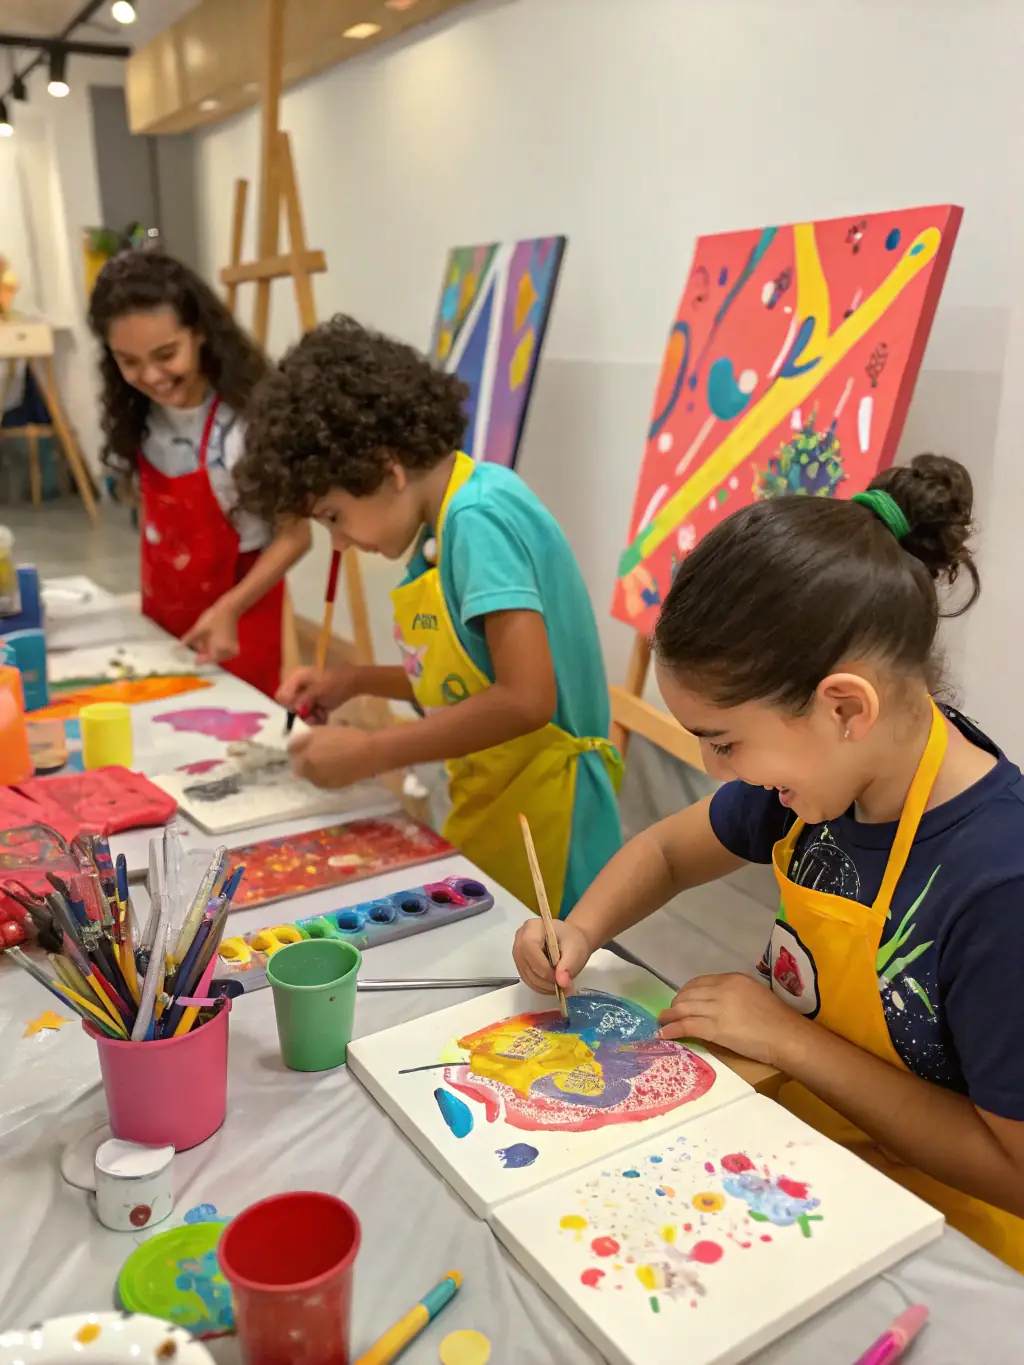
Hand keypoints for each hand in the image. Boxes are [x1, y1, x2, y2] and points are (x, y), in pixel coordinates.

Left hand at [181, 600, 239, 663]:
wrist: (229, 608)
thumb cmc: (214, 618)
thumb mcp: (198, 630)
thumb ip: (188, 641)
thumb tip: (176, 649)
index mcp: (219, 650)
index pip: (208, 660)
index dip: (199, 660)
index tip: (192, 660)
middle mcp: (228, 652)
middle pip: (213, 658)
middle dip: (204, 654)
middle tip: (197, 646)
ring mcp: (232, 649)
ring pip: (218, 655)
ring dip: (210, 650)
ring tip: (203, 641)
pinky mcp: (234, 645)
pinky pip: (223, 651)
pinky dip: (216, 648)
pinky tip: (210, 640)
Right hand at [276, 666, 360, 724]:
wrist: (354, 684)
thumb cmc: (336, 683)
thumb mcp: (318, 691)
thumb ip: (303, 700)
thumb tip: (293, 710)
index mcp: (296, 678)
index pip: (282, 696)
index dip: (288, 707)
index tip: (298, 715)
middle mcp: (297, 686)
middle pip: (290, 706)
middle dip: (301, 715)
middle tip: (312, 718)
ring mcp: (306, 695)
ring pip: (300, 713)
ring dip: (310, 718)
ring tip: (320, 716)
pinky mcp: (313, 703)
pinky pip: (309, 715)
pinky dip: (316, 717)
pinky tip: (324, 716)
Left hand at [289, 724, 380, 788]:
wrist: (370, 753)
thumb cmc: (345, 738)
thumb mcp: (320, 731)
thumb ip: (301, 740)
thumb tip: (290, 745)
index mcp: (304, 762)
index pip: (292, 755)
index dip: (298, 747)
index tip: (305, 740)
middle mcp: (310, 777)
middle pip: (301, 767)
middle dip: (305, 758)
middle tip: (317, 747)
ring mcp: (323, 784)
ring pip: (313, 773)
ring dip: (316, 765)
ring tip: (329, 755)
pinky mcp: (336, 786)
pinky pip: (326, 778)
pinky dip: (328, 771)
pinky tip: (338, 762)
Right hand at [513, 916, 593, 995]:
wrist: (569, 940)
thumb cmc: (572, 941)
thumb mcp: (575, 951)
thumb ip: (568, 966)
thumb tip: (562, 982)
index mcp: (532, 927)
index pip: (530, 948)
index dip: (543, 967)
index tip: (559, 978)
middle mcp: (520, 937)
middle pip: (526, 963)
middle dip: (544, 979)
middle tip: (562, 985)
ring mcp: (518, 951)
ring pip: (525, 974)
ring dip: (542, 985)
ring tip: (559, 986)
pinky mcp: (519, 962)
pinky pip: (526, 978)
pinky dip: (539, 986)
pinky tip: (551, 985)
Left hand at [657, 972, 804, 1067]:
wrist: (787, 1035)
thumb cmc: (777, 1019)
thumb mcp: (754, 993)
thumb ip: (734, 993)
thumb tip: (717, 1001)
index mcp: (732, 979)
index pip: (699, 982)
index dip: (686, 991)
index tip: (680, 999)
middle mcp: (722, 989)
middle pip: (688, 994)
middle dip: (676, 1003)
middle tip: (669, 1012)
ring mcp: (717, 1008)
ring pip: (684, 1008)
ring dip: (669, 1015)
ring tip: (661, 1021)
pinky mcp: (715, 1028)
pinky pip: (686, 1026)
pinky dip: (672, 1029)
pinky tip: (664, 1033)